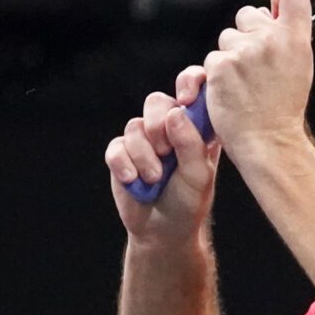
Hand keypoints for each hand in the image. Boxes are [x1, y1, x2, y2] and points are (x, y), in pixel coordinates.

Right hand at [106, 64, 221, 241]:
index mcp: (197, 126)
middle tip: (166, 153)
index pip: (194, 86)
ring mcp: (143, 139)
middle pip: (156, 101)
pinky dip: (124, 165)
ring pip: (134, 126)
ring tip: (155, 179)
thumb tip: (175, 112)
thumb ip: (191, 144)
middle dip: (158, 127)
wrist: (162, 232)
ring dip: (144, 155)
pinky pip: (116, 148)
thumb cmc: (188, 203)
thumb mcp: (198, 176)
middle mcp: (169, 127)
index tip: (186, 100)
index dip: (189, 82)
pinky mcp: (121, 154)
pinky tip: (134, 181)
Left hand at [198, 0, 314, 154]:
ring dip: (230, 56)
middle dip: (247, 34)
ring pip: (227, 39)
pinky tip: (230, 92)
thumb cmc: (283, 110)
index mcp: (296, 39)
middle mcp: (271, 39)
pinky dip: (217, 76)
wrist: (269, 141)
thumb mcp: (300, 68)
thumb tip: (273, 11)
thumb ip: (289, 37)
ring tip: (244, 84)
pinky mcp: (220, 65)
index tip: (274, 11)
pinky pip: (213, 60)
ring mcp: (244, 51)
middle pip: (248, 14)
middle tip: (255, 64)